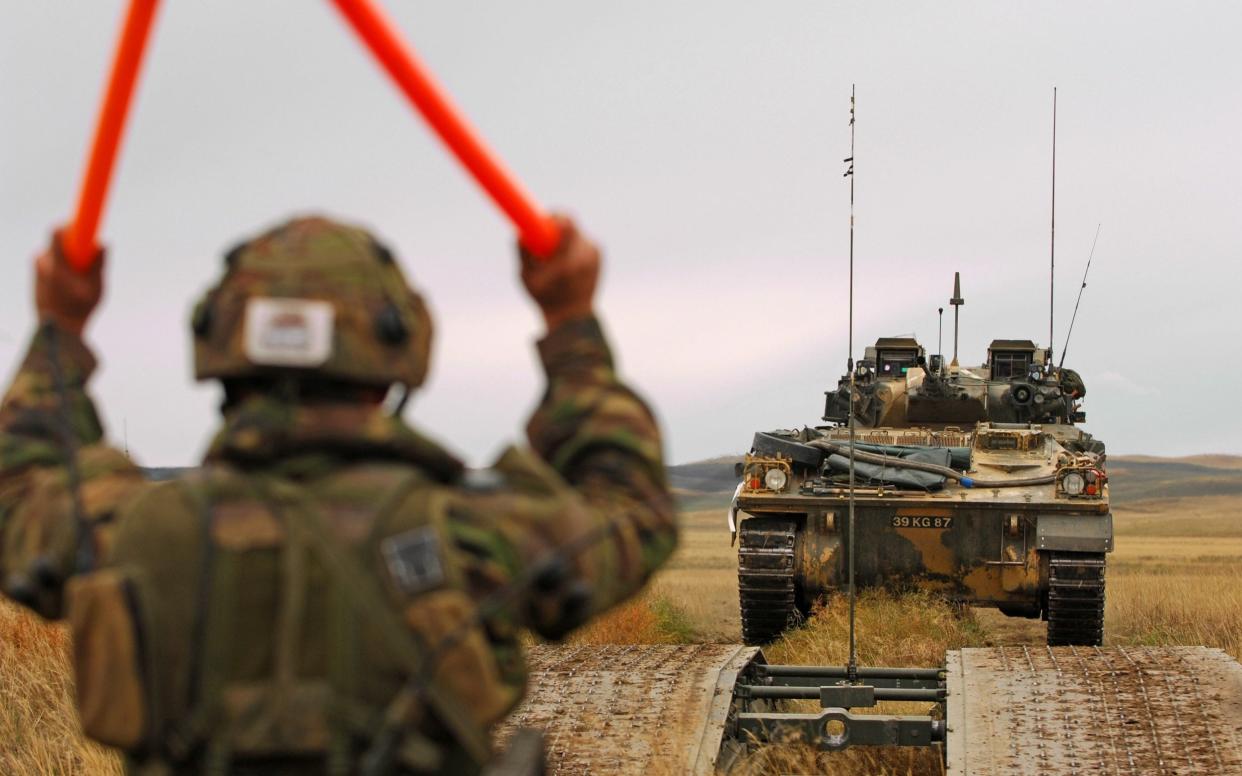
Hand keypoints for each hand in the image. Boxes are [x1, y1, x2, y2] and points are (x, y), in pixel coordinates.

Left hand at [35, 230, 103, 337]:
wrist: (57, 330)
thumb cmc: (79, 310)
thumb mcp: (96, 287)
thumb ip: (98, 263)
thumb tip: (103, 243)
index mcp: (56, 264)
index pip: (58, 232)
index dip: (71, 224)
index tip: (84, 223)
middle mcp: (42, 263)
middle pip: (58, 241)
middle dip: (75, 245)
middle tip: (89, 257)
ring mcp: (37, 269)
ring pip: (56, 252)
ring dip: (69, 257)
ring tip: (81, 278)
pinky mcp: (36, 276)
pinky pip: (52, 262)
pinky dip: (63, 266)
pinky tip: (71, 284)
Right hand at [519, 214, 598, 331]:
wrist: (572, 316)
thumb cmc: (546, 298)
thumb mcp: (527, 278)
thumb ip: (524, 254)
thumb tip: (520, 233)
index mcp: (568, 260)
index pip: (565, 222)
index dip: (551, 217)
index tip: (541, 221)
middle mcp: (586, 255)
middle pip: (571, 225)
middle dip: (555, 228)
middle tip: (543, 238)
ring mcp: (596, 254)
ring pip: (576, 232)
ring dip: (563, 238)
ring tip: (555, 259)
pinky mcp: (600, 254)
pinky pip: (582, 240)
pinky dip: (573, 246)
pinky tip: (567, 263)